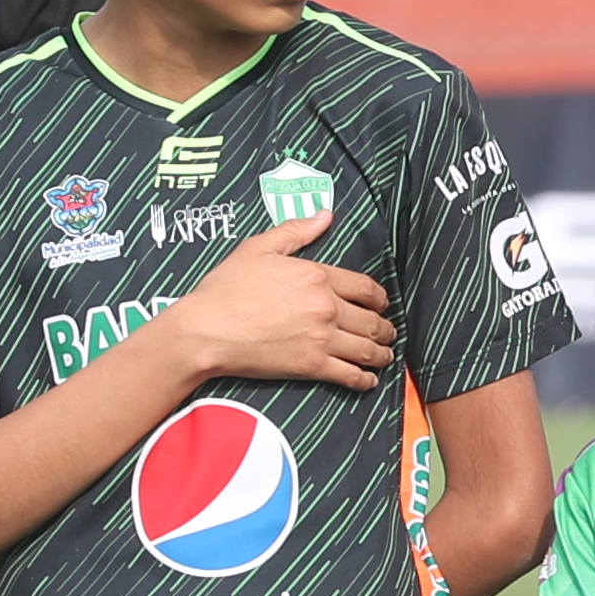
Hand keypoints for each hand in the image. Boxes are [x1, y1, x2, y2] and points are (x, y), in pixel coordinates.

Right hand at [157, 214, 396, 387]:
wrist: (205, 330)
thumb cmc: (225, 288)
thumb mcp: (258, 248)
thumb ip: (296, 231)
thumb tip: (325, 215)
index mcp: (318, 276)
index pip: (366, 288)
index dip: (380, 298)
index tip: (381, 304)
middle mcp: (327, 307)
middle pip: (372, 320)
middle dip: (385, 328)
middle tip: (388, 333)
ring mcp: (321, 339)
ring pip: (366, 349)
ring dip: (381, 354)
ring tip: (385, 356)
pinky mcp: (311, 366)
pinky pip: (349, 375)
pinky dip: (364, 379)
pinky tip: (368, 380)